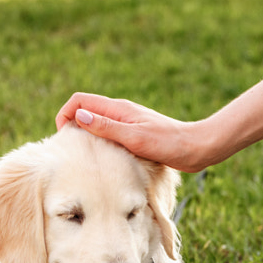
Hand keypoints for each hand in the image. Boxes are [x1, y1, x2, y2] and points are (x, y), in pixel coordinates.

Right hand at [56, 92, 218, 171]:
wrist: (197, 148)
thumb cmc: (169, 144)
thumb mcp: (136, 138)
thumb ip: (108, 128)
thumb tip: (80, 117)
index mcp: (118, 109)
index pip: (80, 101)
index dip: (66, 114)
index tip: (66, 137)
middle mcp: (121, 113)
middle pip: (85, 111)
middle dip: (72, 126)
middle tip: (72, 150)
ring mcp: (128, 124)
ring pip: (97, 124)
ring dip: (87, 136)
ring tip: (86, 157)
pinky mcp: (135, 135)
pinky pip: (110, 135)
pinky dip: (102, 144)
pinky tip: (105, 161)